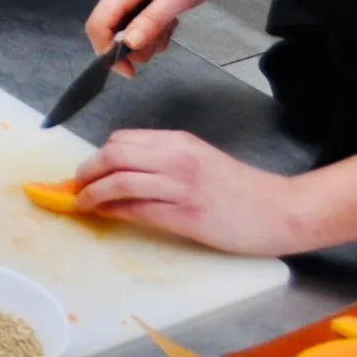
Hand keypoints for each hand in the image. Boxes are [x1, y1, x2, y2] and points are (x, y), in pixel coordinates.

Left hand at [73, 130, 305, 255]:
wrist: (281, 210)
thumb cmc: (241, 189)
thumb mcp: (201, 161)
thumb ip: (166, 161)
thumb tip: (125, 172)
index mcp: (179, 142)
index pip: (123, 140)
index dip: (98, 156)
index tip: (87, 171)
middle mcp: (176, 158)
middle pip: (114, 155)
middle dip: (87, 171)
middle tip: (76, 187)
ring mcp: (180, 186)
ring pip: (119, 181)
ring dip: (93, 193)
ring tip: (82, 204)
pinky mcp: (186, 216)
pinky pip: (137, 210)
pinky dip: (113, 211)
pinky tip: (104, 216)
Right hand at [83, 0, 237, 76]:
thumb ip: (150, 22)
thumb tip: (126, 46)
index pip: (97, 26)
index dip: (107, 53)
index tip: (131, 72)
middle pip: (109, 30)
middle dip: (134, 46)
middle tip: (165, 39)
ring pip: (123, 28)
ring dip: (146, 38)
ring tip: (171, 25)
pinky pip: (133, 20)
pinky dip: (150, 28)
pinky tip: (169, 19)